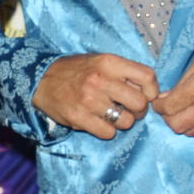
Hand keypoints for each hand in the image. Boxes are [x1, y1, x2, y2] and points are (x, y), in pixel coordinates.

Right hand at [33, 53, 157, 140]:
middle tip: (131, 109)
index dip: (152, 90)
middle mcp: (100, 80)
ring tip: (113, 115)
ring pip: (126, 121)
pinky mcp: (79, 118)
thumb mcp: (100, 61)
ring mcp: (89, 100)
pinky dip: (107, 131)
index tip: (148, 96)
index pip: (147, 76)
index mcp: (108, 62)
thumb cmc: (77, 71)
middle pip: (140, 103)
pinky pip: (108, 133)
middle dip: (139, 110)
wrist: (41, 80)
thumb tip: (150, 90)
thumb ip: (124, 72)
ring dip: (123, 122)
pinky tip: (100, 122)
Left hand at [154, 39, 193, 136]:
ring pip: (191, 133)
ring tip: (188, 109)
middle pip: (176, 126)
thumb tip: (168, 97)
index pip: (168, 109)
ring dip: (185, 123)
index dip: (159, 106)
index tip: (160, 101)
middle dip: (169, 118)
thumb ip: (183, 80)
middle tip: (171, 107)